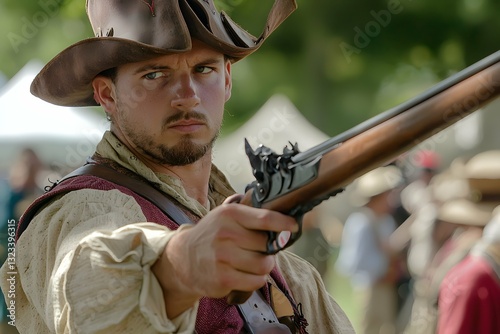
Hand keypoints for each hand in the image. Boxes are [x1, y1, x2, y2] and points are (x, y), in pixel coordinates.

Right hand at [152, 199, 297, 316]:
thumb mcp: (225, 216)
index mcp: (230, 214)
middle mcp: (226, 234)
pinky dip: (256, 280)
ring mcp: (223, 257)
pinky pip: (256, 281)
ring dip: (264, 267)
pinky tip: (246, 274)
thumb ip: (250, 216)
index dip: (284, 223)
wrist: (183, 259)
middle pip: (267, 245)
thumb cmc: (212, 236)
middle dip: (269, 249)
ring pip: (264, 265)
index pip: (265, 218)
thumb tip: (283, 221)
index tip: (294, 227)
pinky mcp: (223, 278)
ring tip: (253, 263)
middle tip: (261, 250)